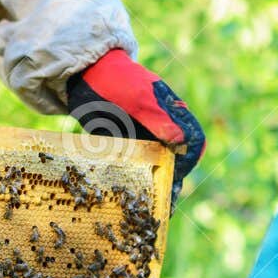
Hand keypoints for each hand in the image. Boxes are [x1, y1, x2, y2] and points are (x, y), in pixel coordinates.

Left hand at [66, 49, 205, 193]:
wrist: (85, 73)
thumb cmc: (115, 81)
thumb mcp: (136, 99)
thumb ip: (157, 118)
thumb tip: (182, 140)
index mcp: (172, 112)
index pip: (192, 140)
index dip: (188, 162)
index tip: (175, 180)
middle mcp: (162, 125)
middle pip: (175, 156)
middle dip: (171, 180)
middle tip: (162, 204)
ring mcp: (144, 133)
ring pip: (156, 161)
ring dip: (153, 181)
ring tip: (146, 205)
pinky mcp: (126, 139)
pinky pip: (135, 161)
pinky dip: (134, 176)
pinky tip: (127, 191)